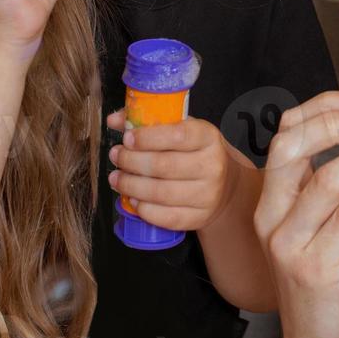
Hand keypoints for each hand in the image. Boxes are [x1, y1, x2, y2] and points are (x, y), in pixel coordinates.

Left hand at [105, 112, 242, 230]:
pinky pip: (166, 217)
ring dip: (131, 186)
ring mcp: (207, 194)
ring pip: (161, 193)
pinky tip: (133, 199)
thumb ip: (148, 121)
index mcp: (208, 137)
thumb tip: (114, 120)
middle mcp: (212, 165)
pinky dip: (144, 209)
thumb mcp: (180, 129)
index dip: (147, 138)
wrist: (225, 184)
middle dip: (131, 161)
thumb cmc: (195, 152)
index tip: (127, 138)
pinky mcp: (199, 217)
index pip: (177, 135)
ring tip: (117, 178)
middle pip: (163, 165)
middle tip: (116, 156)